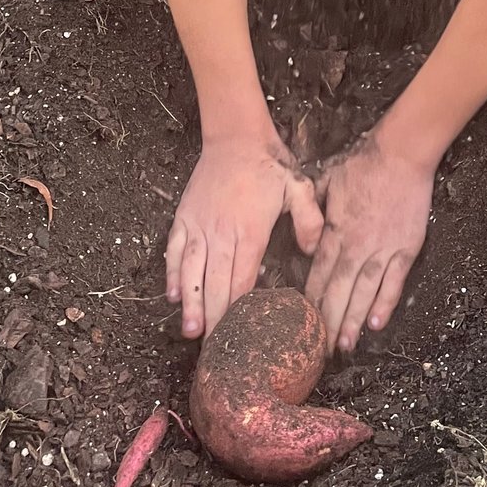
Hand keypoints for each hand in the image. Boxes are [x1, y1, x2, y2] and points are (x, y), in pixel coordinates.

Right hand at [165, 132, 323, 338]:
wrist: (236, 137)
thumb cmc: (270, 166)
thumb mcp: (299, 187)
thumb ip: (310, 220)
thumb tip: (314, 251)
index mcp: (250, 231)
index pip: (242, 279)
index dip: (238, 309)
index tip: (240, 335)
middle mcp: (220, 232)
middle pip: (215, 284)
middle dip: (214, 318)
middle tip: (215, 350)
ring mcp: (199, 225)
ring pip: (191, 272)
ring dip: (191, 303)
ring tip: (191, 331)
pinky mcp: (184, 217)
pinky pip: (174, 251)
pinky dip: (173, 274)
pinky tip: (173, 297)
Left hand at [306, 132, 435, 353]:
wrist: (401, 154)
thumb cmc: (362, 165)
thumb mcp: (326, 182)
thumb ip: (313, 209)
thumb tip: (304, 232)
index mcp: (334, 231)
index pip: (318, 274)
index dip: (309, 301)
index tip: (300, 323)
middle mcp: (356, 246)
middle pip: (339, 291)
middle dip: (327, 322)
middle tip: (318, 350)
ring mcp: (383, 249)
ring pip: (364, 292)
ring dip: (353, 320)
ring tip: (344, 346)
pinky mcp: (406, 248)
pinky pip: (394, 281)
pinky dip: (386, 303)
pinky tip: (377, 324)